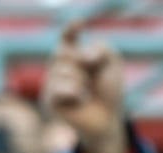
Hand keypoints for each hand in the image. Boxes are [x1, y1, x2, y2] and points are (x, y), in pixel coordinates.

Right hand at [43, 23, 128, 152]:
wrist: (107, 119)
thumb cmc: (108, 92)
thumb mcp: (112, 63)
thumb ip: (102, 48)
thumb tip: (82, 56)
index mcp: (73, 55)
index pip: (67, 38)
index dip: (70, 30)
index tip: (79, 23)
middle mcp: (59, 67)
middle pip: (62, 52)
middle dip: (82, 63)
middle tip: (92, 78)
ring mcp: (52, 83)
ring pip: (62, 70)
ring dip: (81, 80)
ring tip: (86, 92)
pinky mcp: (50, 100)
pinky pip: (60, 87)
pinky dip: (74, 91)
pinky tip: (80, 98)